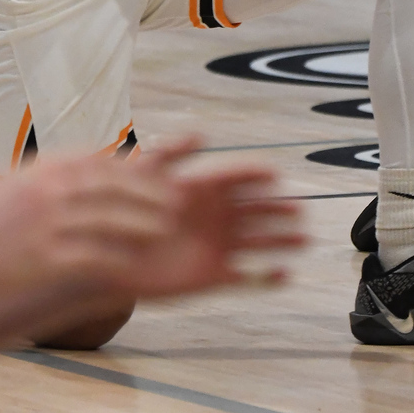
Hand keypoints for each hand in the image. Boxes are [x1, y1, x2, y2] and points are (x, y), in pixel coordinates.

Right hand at [0, 147, 184, 312]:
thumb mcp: (24, 180)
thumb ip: (62, 172)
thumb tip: (103, 162)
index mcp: (46, 168)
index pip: (106, 162)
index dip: (141, 169)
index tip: (167, 172)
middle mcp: (49, 191)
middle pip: (115, 189)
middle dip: (150, 195)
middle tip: (179, 203)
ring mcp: (47, 226)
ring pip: (110, 222)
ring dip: (142, 225)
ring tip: (165, 231)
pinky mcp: (43, 260)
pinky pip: (91, 257)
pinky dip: (117, 258)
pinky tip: (133, 264)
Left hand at [121, 154, 304, 299]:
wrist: (110, 256)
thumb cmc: (123, 212)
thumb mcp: (142, 177)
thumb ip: (169, 154)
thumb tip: (202, 134)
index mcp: (205, 189)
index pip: (238, 177)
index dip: (257, 175)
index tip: (275, 174)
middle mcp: (217, 216)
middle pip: (258, 209)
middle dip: (280, 209)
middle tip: (300, 209)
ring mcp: (218, 246)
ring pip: (260, 242)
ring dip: (283, 241)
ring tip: (304, 240)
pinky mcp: (214, 276)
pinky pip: (248, 277)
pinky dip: (267, 277)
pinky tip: (284, 274)